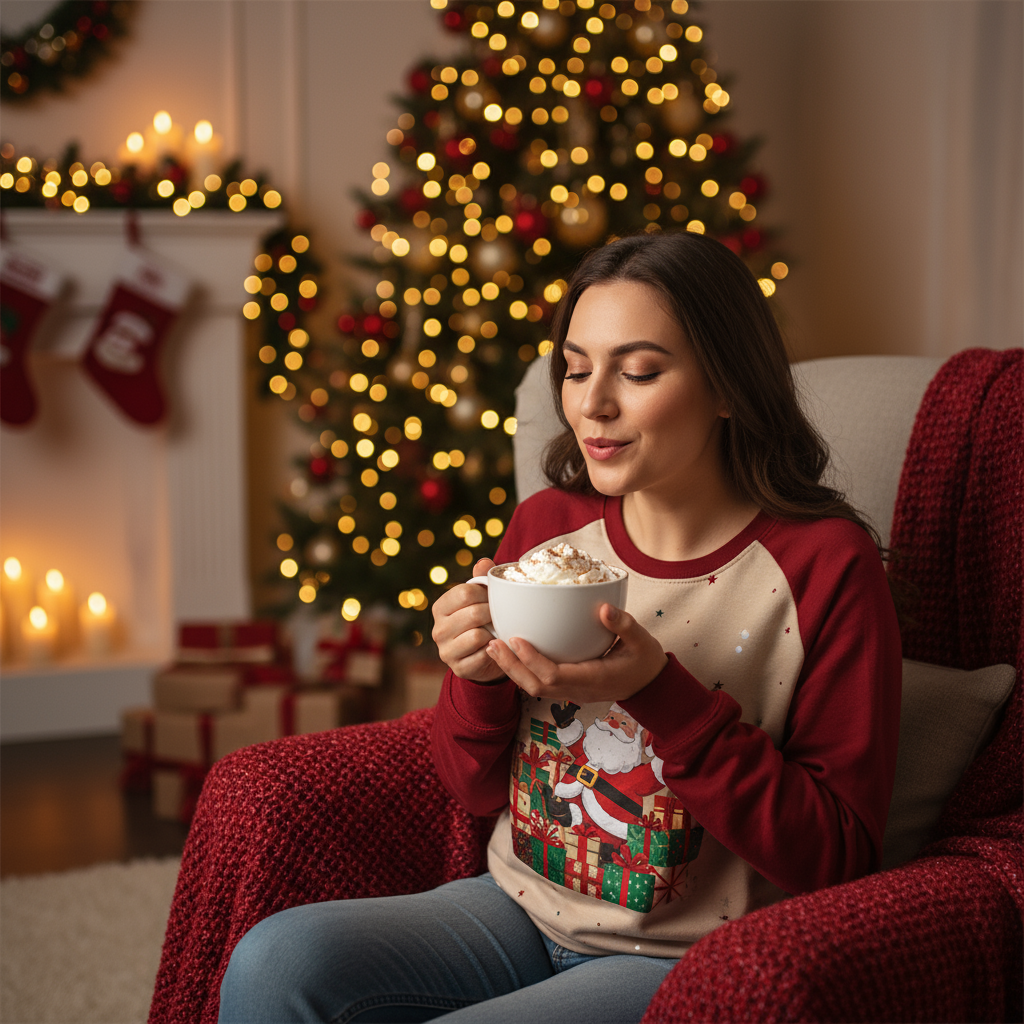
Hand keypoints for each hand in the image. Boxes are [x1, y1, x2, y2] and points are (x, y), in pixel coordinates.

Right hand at [430, 558, 505, 681]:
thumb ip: (481, 579)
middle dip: (493, 614)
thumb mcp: (481, 598)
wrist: (484, 656)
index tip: (494, 599)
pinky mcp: (458, 668)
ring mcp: (446, 651)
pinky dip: (494, 651)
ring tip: (496, 631)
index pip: (465, 592)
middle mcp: (438, 629)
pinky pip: (483, 655)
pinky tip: (494, 647)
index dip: (486, 594)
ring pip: (478, 635)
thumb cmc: (483, 621)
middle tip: (499, 616)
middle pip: (473, 613)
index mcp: (440, 607)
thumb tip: (484, 563)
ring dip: (493, 633)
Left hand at [484, 603, 667, 704]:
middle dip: (511, 666)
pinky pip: (539, 684)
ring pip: (534, 688)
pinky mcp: (569, 688)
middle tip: (492, 643)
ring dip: (512, 670)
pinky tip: (511, 653)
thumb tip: (603, 607)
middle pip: (535, 686)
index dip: (532, 660)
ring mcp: (572, 692)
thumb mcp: (641, 640)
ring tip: (494, 647)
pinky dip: (522, 671)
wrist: (651, 685)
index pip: (554, 675)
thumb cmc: (645, 661)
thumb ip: (624, 624)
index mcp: (593, 679)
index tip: (516, 639)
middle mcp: (578, 690)